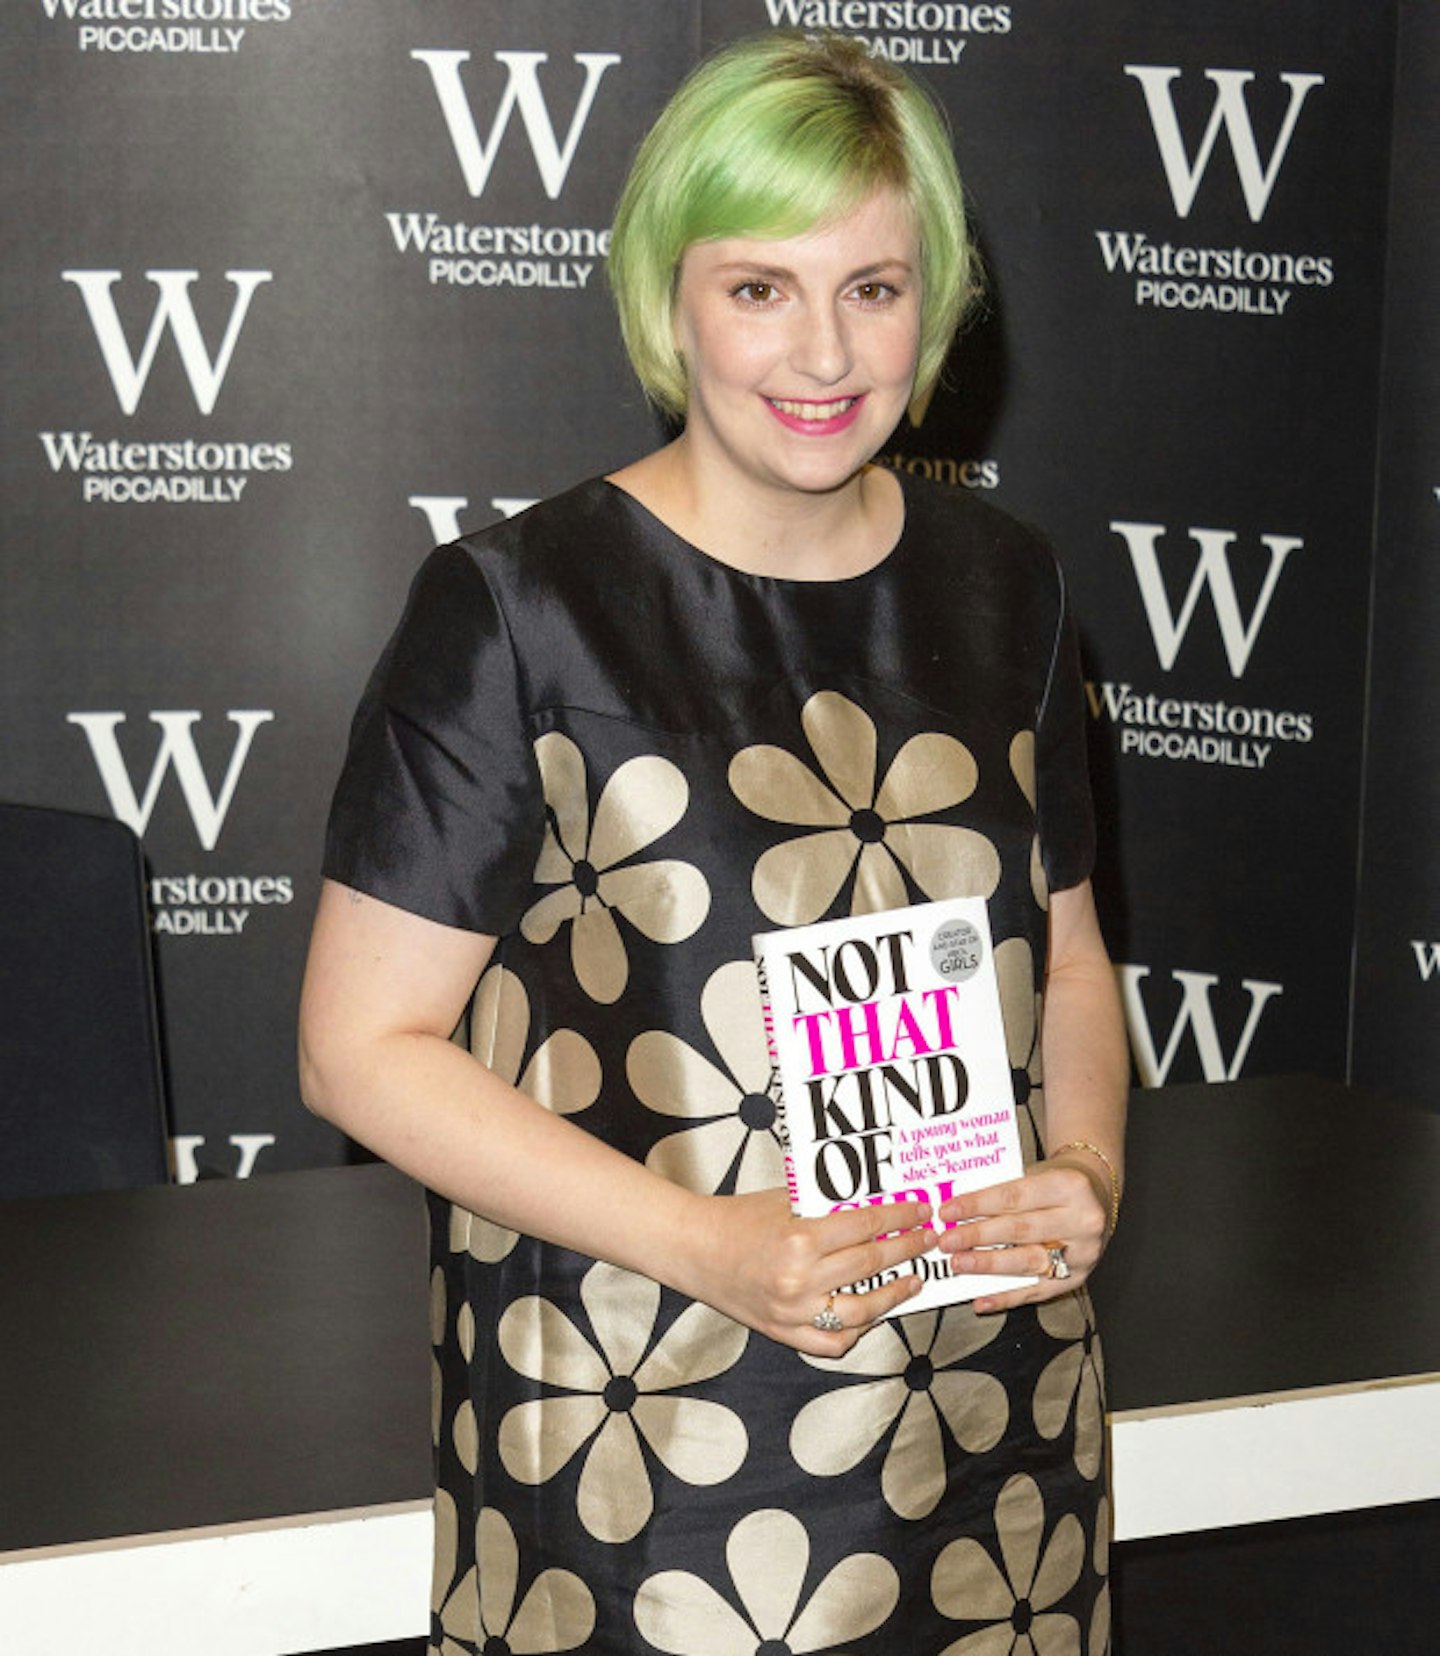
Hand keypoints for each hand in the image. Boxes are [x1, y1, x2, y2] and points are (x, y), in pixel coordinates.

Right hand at [681, 1187, 934, 1355]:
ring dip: (894, 1294)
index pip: (866, 1226)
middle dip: (906, 1249)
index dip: (899, 1218)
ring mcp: (793, 1312)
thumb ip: (827, 1208)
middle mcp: (800, 1279)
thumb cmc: (737, 1219)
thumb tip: (876, 1207)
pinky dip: (857, 1330)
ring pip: (862, 1311)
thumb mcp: (785, 1201)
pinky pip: (832, 1343)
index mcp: (800, 1238)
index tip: (920, 1212)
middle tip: (927, 1239)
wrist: (694, 1249)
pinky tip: (872, 1314)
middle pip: (870, 1264)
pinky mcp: (783, 1332)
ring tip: (912, 1280)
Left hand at [934, 1156, 1109, 1313]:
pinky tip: (982, 1299)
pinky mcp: (1078, 1278)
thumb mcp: (1037, 1173)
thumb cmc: (1058, 1182)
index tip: (948, 1211)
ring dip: (989, 1266)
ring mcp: (1082, 1253)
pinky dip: (1006, 1297)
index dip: (978, 1204)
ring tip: (960, 1264)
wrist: (1099, 1194)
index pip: (1015, 1196)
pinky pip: (1037, 1291)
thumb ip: (1005, 1191)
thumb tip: (959, 1212)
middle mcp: (1082, 1221)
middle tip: (947, 1241)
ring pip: (1028, 1262)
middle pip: (1020, 1230)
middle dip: (978, 1237)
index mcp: (1070, 1186)